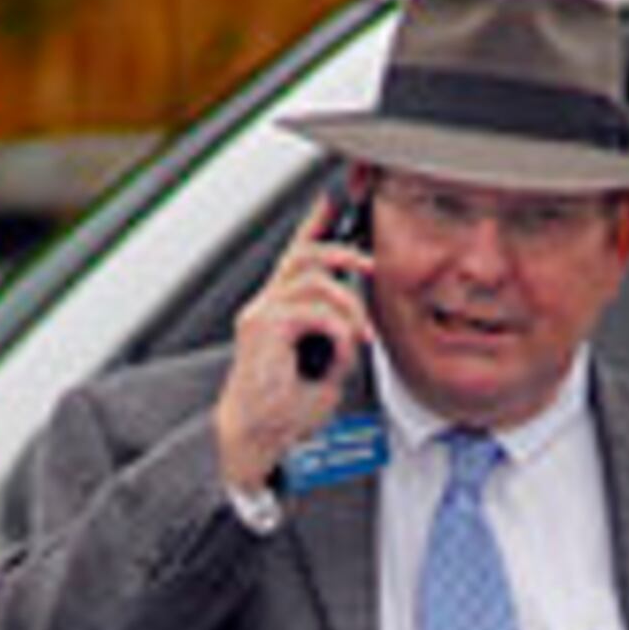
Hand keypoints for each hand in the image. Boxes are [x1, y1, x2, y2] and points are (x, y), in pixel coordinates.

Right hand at [209, 203, 369, 491]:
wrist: (259, 435)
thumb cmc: (287, 406)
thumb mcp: (327, 361)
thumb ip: (339, 332)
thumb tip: (359, 320)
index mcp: (282, 307)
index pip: (300, 251)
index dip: (318, 220)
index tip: (340, 194)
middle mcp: (267, 304)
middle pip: (303, 252)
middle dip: (342, 251)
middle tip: (369, 266)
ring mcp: (261, 314)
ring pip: (313, 279)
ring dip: (347, 304)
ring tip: (358, 335)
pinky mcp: (263, 329)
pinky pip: (313, 312)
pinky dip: (337, 331)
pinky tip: (340, 354)